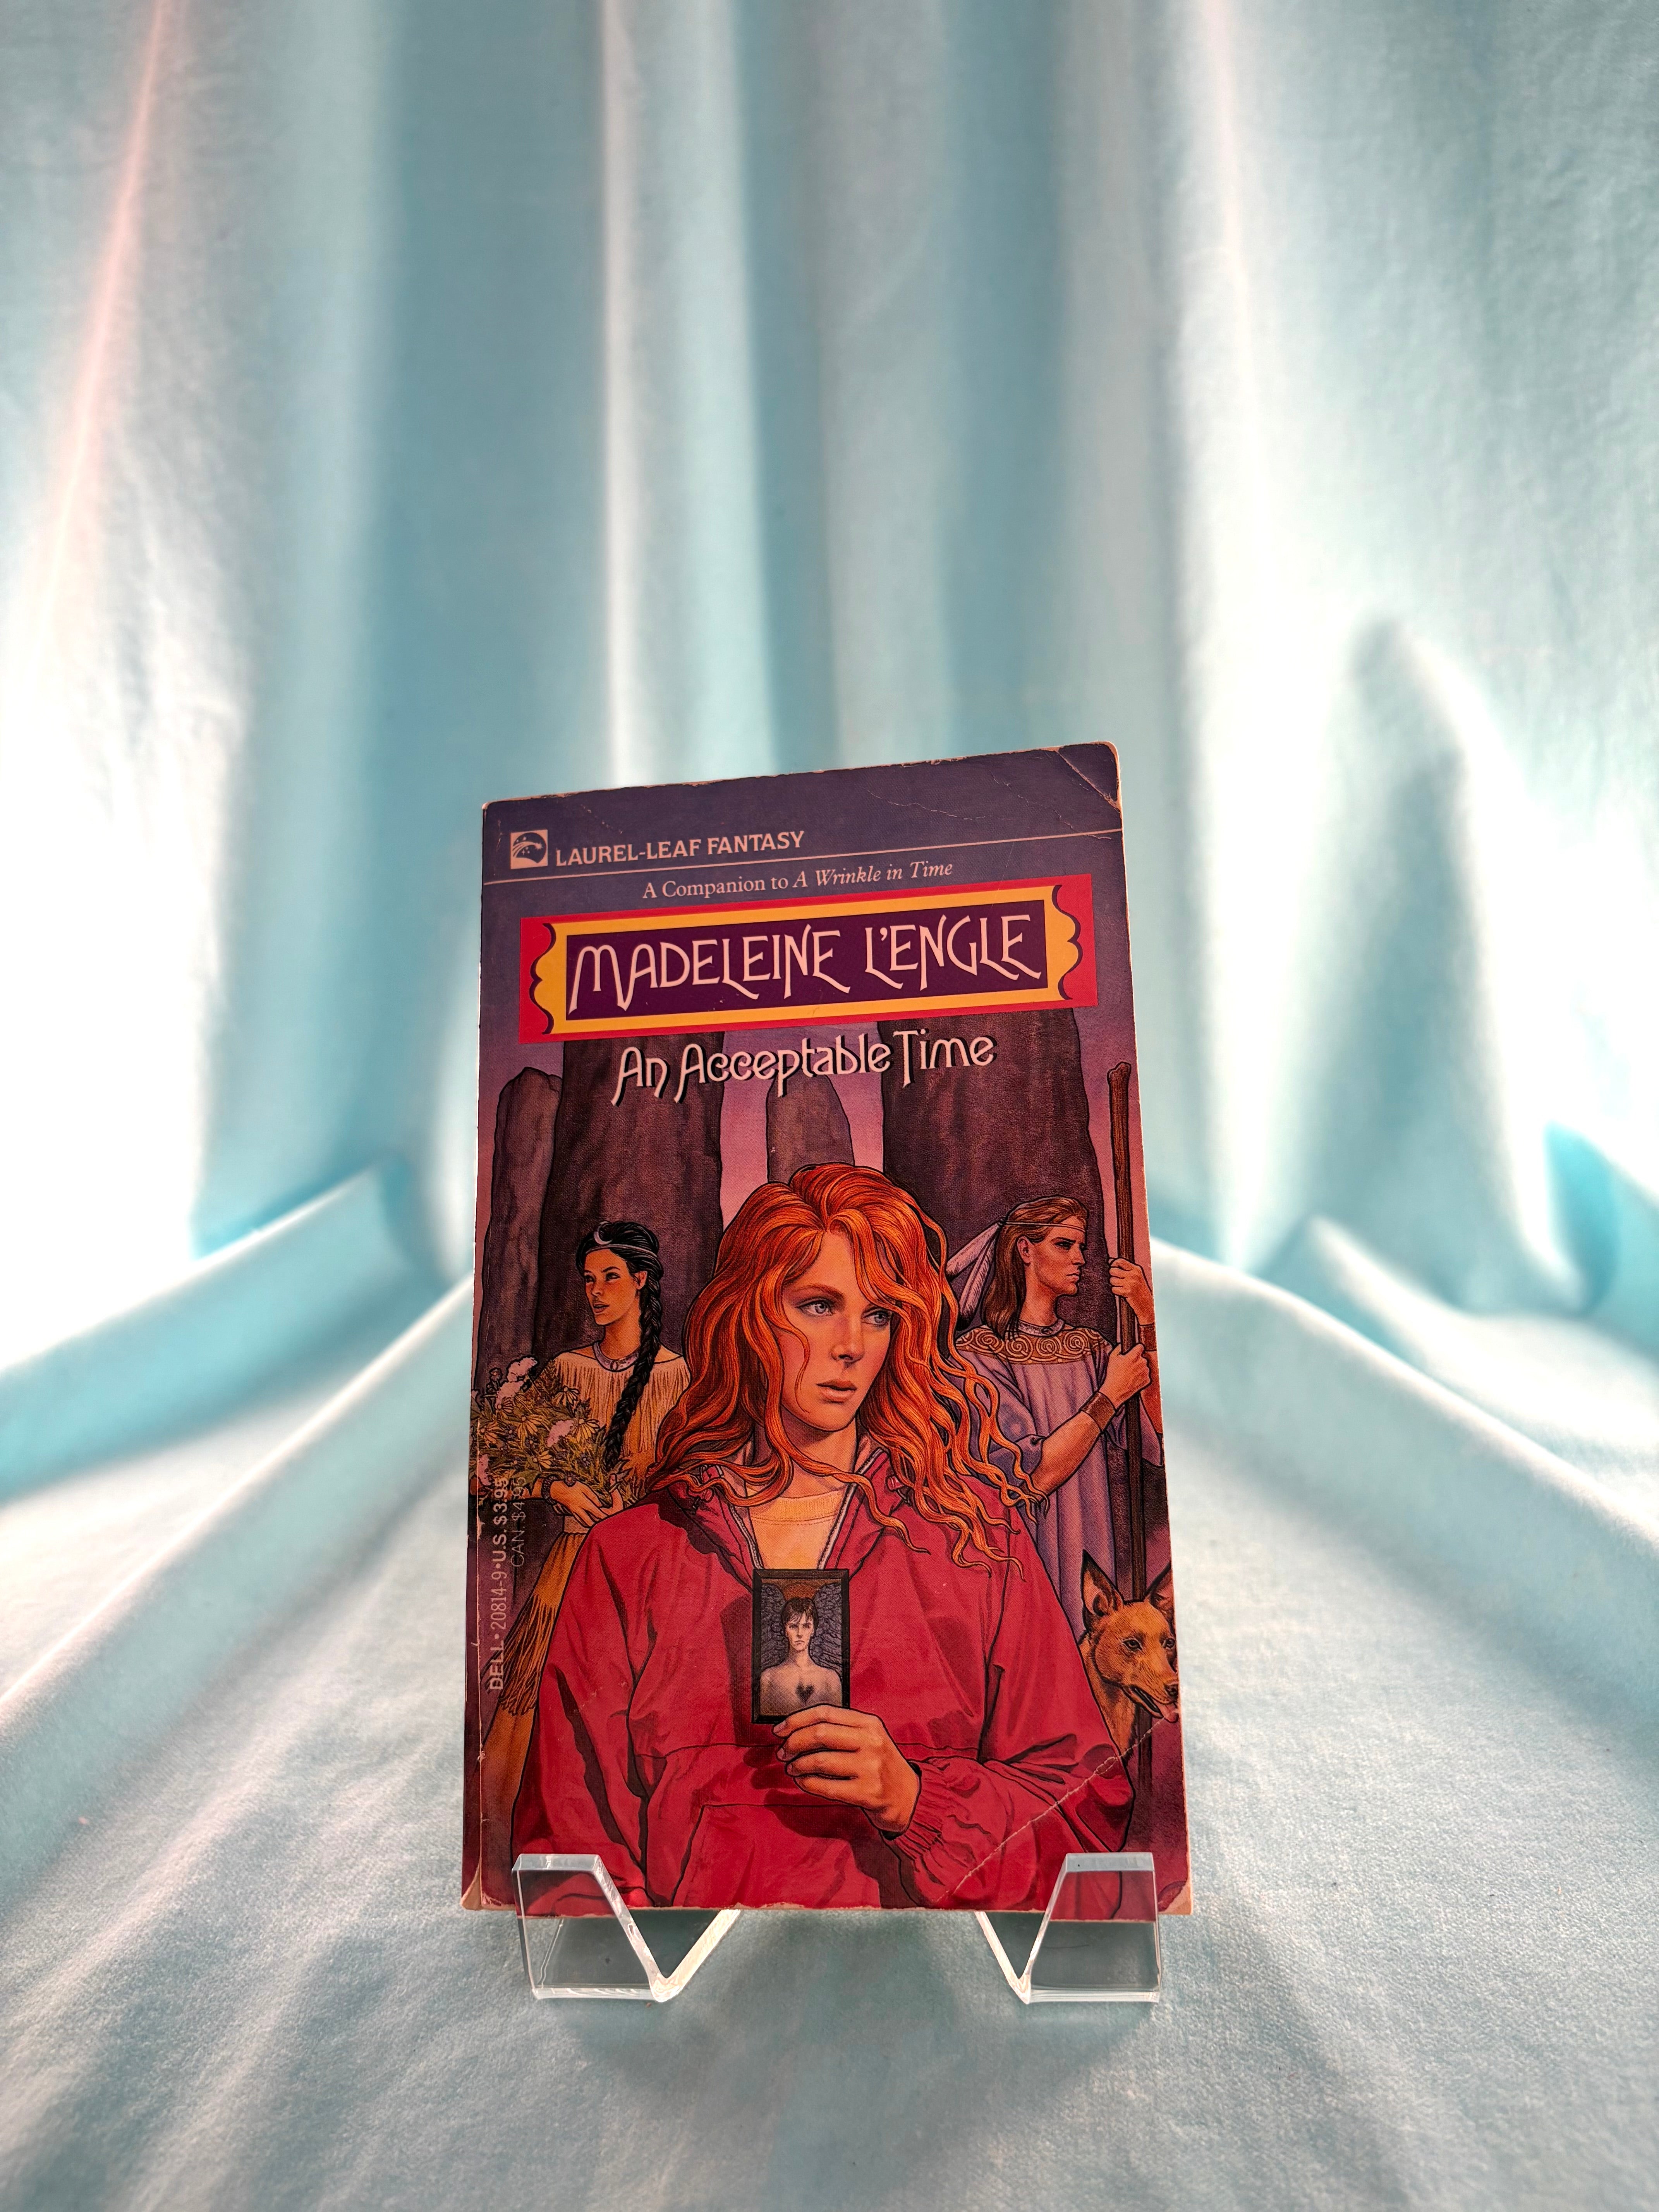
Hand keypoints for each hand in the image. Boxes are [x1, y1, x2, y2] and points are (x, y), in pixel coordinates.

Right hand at [545, 1478, 608, 1528]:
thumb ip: (592, 1496)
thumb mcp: (584, 1487)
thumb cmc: (571, 1486)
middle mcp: (579, 1510)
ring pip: (584, 1523)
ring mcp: (575, 1513)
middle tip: (603, 1525)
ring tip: (597, 1525)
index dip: (602, 1516)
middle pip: (590, 1522)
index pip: (596, 1512)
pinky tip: (588, 1523)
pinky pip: (580, 1521)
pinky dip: (585, 1523)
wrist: (557, 1490)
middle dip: (597, 1524)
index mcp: (583, 1503)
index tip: (608, 1519)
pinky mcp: (572, 1513)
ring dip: (591, 1525)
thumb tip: (599, 1504)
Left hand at [773, 1707, 920, 1833]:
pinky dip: (807, 1783)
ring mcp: (870, 1767)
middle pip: (820, 1734)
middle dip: (793, 1743)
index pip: (825, 1712)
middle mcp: (871, 1741)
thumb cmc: (880, 1765)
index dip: (796, 1720)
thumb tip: (796, 1729)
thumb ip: (841, 1730)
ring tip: (792, 1768)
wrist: (909, 1797)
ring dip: (798, 1765)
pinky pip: (826, 1786)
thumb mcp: (869, 1738)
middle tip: (782, 1752)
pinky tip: (803, 1782)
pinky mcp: (867, 1792)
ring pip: (820, 1760)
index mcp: (869, 1723)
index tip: (779, 1730)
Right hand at [1102, 1342, 1150, 1409]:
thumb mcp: (1112, 1358)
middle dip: (1137, 1360)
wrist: (1115, 1391)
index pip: (1141, 1346)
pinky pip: (1145, 1375)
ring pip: (1144, 1367)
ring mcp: (1145, 1372)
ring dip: (1139, 1369)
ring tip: (1130, 1374)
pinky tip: (1133, 1379)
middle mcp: (1142, 1363)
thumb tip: (1121, 1346)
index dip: (1136, 1348)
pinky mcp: (1147, 1380)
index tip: (1134, 1351)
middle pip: (1142, 1358)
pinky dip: (1141, 1377)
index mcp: (1134, 1356)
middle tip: (1128, 1366)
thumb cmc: (1113, 1375)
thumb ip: (1118, 1348)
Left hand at [1108, 1259, 1154, 1327]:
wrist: (1146, 1304)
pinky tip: (1121, 1292)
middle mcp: (1133, 1275)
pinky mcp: (1127, 1292)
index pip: (1120, 1261)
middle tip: (1117, 1280)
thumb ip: (1126, 1269)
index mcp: (1136, 1269)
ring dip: (1114, 1284)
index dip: (1113, 1264)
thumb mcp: (1137, 1276)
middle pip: (1113, 1270)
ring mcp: (1130, 1283)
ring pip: (1112, 1280)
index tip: (1113, 1268)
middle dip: (1112, 1275)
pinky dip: (1115, 1291)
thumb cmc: (1139, 1289)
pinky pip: (1113, 1289)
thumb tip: (1110, 1261)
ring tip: (1120, 1287)